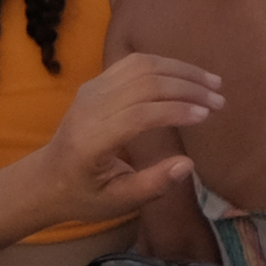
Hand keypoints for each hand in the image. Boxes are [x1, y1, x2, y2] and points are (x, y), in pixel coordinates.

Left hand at [36, 51, 222, 218]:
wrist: (46, 179)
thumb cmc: (84, 195)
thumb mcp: (117, 202)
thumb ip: (153, 185)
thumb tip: (188, 164)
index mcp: (90, 142)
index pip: (139, 115)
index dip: (176, 111)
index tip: (207, 115)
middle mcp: (88, 110)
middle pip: (145, 84)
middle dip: (187, 88)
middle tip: (219, 100)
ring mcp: (90, 91)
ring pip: (143, 66)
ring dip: (182, 71)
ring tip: (211, 83)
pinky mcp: (96, 82)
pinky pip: (135, 62)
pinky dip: (167, 64)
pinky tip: (187, 76)